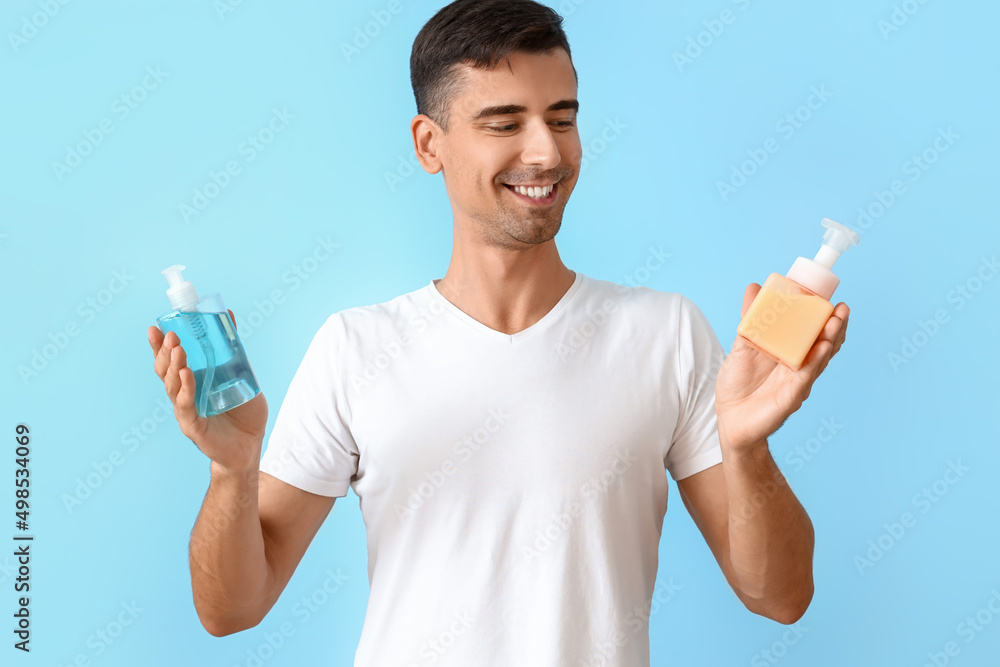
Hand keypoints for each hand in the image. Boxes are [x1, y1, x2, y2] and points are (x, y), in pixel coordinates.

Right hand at [148, 309, 267, 472]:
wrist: (251, 444)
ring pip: (173, 387)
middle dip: (164, 353)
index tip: (155, 328)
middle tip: (169, 335)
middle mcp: (183, 395)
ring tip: (178, 348)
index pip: (169, 361)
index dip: (159, 346)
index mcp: (190, 381)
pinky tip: (187, 374)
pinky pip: (186, 406)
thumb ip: (232, 347)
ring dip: (174, 366)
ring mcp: (186, 411)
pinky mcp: (193, 427)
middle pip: (165, 372)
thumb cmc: (244, 409)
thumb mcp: (240, 372)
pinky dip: (186, 389)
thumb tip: (228, 314)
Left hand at [715, 284, 848, 452]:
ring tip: (836, 320)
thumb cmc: (738, 384)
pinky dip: (814, 361)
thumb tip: (754, 287)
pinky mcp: (791, 396)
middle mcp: (799, 365)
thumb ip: (750, 319)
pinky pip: (805, 376)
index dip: (825, 316)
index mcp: (789, 351)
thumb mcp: (742, 345)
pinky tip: (822, 347)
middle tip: (841, 307)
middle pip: (824, 343)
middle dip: (834, 325)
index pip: (814, 331)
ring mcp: (797, 381)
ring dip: (830, 339)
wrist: (730, 420)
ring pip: (819, 358)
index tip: (831, 296)